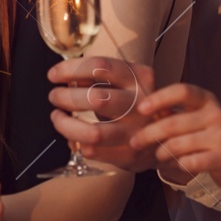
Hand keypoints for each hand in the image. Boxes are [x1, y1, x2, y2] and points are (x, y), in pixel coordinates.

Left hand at [47, 56, 158, 171]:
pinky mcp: (130, 154)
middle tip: (54, 96)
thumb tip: (66, 76)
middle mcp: (141, 102)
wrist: (167, 135)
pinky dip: (76, 144)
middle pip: (95, 99)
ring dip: (65, 125)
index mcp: (139, 77)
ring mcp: (137, 131)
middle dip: (65, 97)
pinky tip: (72, 137)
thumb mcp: (126, 82)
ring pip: (92, 132)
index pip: (100, 67)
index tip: (53, 75)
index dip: (70, 69)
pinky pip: (93, 151)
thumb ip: (99, 77)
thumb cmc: (136, 103)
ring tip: (57, 117)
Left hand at [132, 84, 220, 192]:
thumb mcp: (197, 116)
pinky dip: (176, 165)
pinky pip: (189, 162)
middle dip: (148, 134)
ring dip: (161, 152)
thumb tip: (140, 113)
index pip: (182, 91)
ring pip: (178, 145)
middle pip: (173, 123)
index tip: (141, 108)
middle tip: (135, 142)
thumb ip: (173, 113)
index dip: (159, 98)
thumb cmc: (210, 133)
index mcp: (206, 99)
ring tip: (156, 155)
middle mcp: (215, 114)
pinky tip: (173, 165)